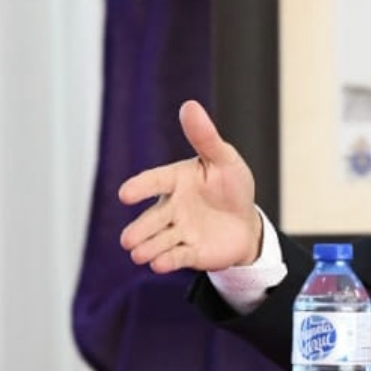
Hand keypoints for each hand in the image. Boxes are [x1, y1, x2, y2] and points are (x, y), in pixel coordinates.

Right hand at [118, 100, 261, 273]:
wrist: (245, 223)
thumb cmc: (231, 186)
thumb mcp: (224, 159)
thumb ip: (205, 137)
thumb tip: (189, 105)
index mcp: (176, 180)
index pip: (155, 181)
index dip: (141, 187)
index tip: (125, 194)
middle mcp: (172, 207)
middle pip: (152, 219)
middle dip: (140, 230)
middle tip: (128, 239)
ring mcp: (179, 231)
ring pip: (158, 241)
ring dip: (148, 248)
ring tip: (139, 254)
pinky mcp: (189, 253)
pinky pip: (177, 256)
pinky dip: (167, 261)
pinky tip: (159, 264)